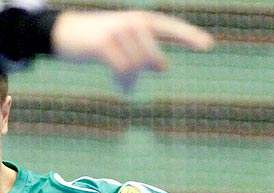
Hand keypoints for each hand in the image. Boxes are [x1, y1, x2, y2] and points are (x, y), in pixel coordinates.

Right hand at [51, 11, 213, 91]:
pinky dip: (125, 83)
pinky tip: (124, 89)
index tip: (208, 46)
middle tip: (131, 85)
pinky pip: (123, 70)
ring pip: (137, 66)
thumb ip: (144, 52)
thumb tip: (162, 66)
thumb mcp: (122, 43)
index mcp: (141, 20)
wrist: (65, 33)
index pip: (170, 27)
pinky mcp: (104, 44)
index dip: (189, 37)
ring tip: (126, 87)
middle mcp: (133, 22)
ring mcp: (119, 31)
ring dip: (131, 82)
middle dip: (145, 72)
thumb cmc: (96, 40)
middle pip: (152, 57)